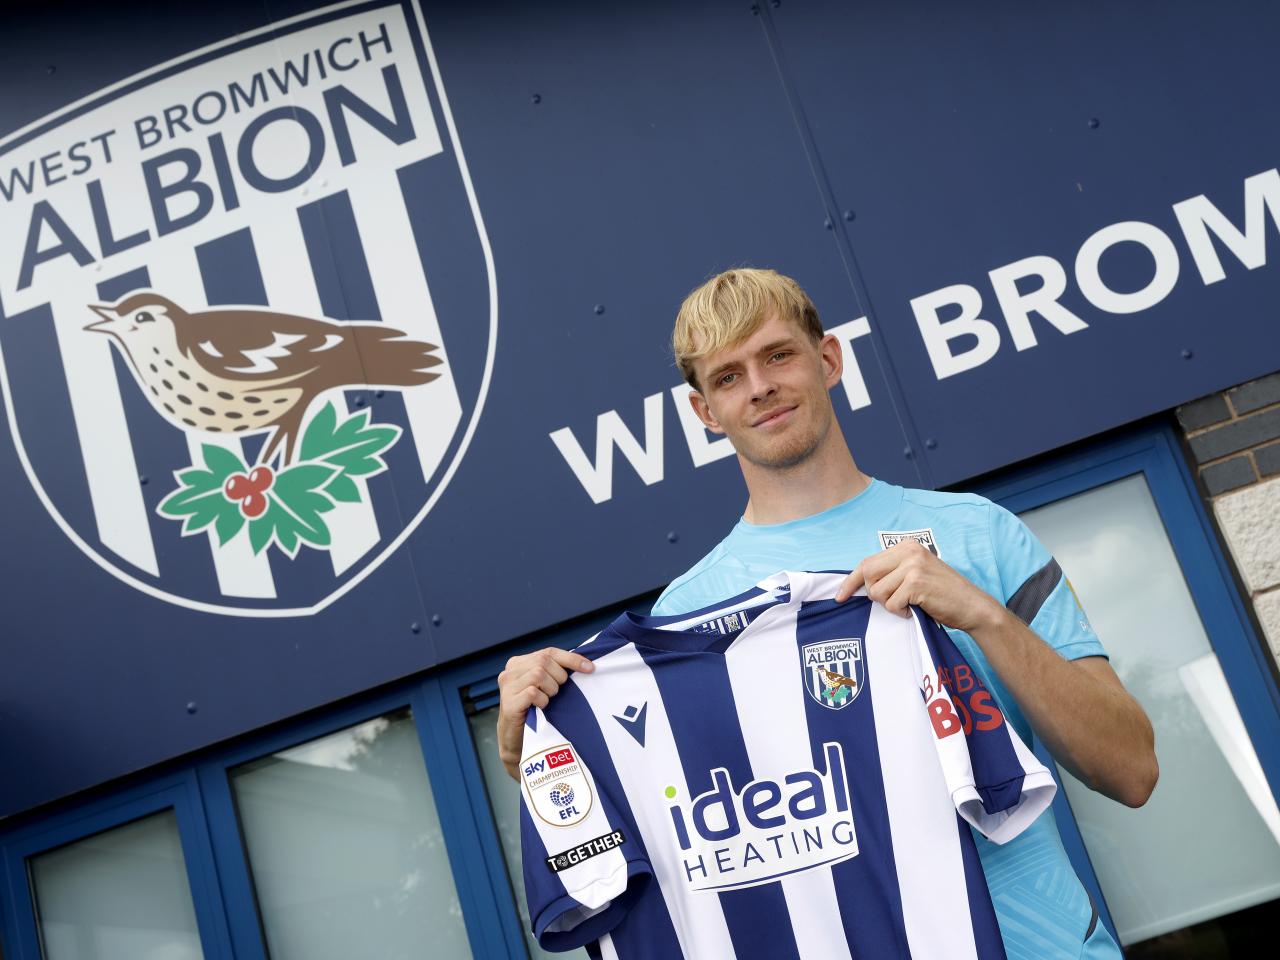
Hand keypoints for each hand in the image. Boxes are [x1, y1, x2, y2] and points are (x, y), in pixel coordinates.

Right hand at [497, 647, 593, 778]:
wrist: (516, 741)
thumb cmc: (534, 711)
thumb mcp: (543, 686)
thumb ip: (553, 672)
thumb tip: (585, 664)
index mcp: (519, 663)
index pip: (549, 652)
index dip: (571, 659)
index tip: (590, 668)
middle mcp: (510, 671)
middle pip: (544, 661)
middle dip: (559, 677)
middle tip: (558, 692)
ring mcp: (507, 686)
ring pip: (538, 675)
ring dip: (551, 689)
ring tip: (548, 700)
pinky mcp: (508, 702)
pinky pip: (533, 693)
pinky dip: (543, 700)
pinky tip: (541, 707)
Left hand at [835, 539, 1005, 633]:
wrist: (972, 606)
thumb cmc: (941, 593)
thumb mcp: (915, 573)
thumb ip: (891, 572)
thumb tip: (857, 583)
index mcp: (906, 546)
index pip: (867, 562)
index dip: (851, 581)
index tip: (840, 595)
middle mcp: (908, 551)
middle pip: (868, 575)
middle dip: (874, 594)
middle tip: (894, 601)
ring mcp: (912, 566)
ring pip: (878, 592)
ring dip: (890, 604)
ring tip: (909, 603)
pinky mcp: (916, 583)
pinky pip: (891, 604)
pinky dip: (900, 612)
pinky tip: (915, 609)